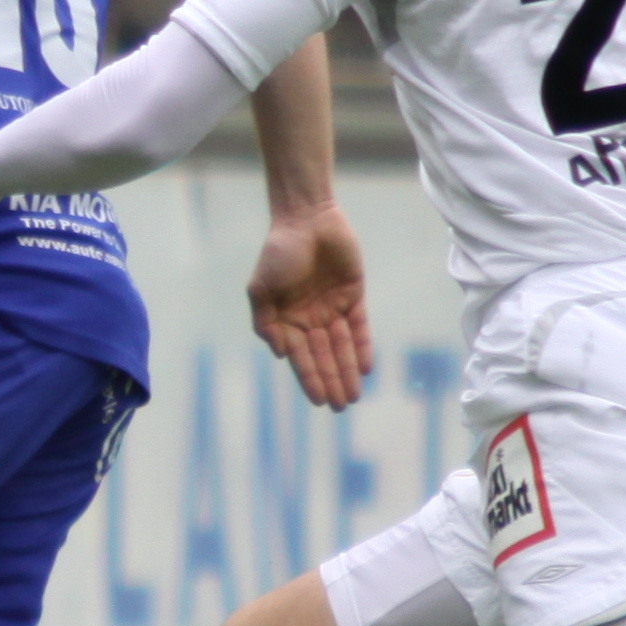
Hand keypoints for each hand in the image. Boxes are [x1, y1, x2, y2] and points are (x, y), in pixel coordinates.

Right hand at [246, 202, 370, 407]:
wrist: (306, 219)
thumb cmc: (279, 253)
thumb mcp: (261, 288)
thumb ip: (266, 322)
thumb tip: (280, 354)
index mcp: (286, 320)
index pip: (301, 356)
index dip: (311, 378)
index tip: (320, 401)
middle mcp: (310, 319)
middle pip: (324, 356)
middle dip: (332, 381)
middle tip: (342, 406)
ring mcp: (332, 308)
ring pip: (342, 347)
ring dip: (347, 370)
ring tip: (354, 395)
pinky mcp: (353, 296)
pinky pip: (359, 326)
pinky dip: (362, 346)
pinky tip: (365, 367)